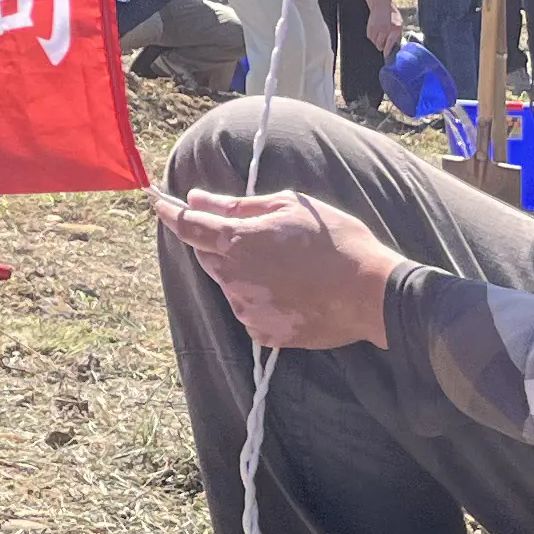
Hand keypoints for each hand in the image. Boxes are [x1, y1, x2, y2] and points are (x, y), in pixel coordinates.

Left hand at [158, 185, 407, 349]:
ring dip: (244, 273)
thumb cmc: (335, 240)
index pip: (188, 227)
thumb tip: (195, 199)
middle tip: (263, 239)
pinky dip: (261, 299)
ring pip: (229, 284)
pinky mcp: (264, 334)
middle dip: (222, 244)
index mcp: (237, 242)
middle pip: (208, 256)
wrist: (373, 293)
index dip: (171, 214)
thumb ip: (236, 205)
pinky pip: (249, 311)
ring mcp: (247, 310)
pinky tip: (292, 292)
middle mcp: (234, 278)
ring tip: (288, 268)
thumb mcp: (288, 206)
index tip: (160, 205)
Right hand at [365, 0, 401, 50]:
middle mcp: (386, 30)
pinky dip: (373, 37)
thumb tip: (396, 46)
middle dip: (382, 46)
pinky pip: (370, 38)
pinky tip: (376, 32)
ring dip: (377, 41)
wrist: (381, 4)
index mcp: (396, 29)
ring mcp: (377, 29)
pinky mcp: (370, 28)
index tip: (386, 56)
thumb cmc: (392, 14)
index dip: (387, 51)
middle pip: (381, 45)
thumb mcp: (399, 24)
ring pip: (375, 42)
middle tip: (383, 45)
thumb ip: (398, 35)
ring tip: (380, 35)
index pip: (390, 44)